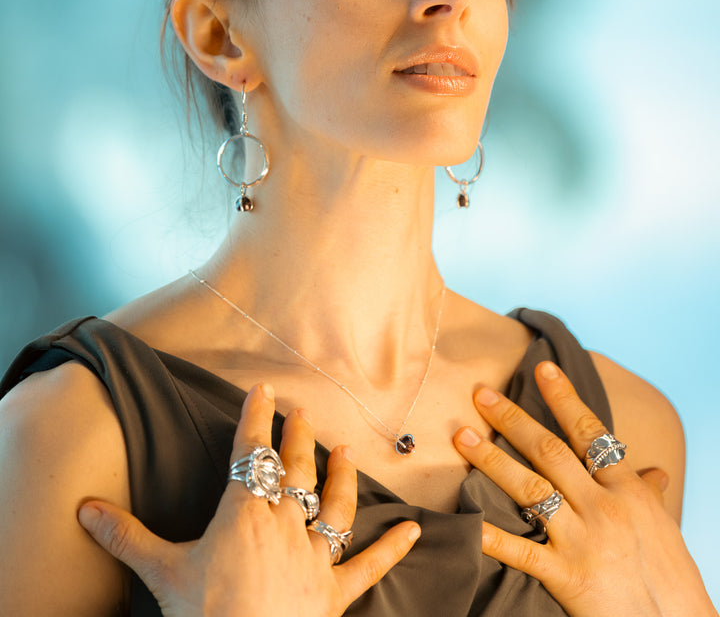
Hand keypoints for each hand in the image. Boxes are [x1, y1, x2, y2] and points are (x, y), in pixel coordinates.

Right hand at [78, 383, 419, 616]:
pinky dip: (391, 549)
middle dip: (298, 438)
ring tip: (347, 451)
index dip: (255, 418)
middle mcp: (285, 524)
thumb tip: (84, 509)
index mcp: (245, 512)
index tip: (262, 388)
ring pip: (333, 505)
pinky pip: (367, 567)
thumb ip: (126, 536)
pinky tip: (414, 532)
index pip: (251, 452)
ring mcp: (315, 558)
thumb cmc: (205, 614)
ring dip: (341, 476)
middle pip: (294, 470)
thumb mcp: (161, 572)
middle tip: (303, 412)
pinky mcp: (335, 594)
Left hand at [454, 362, 716, 616]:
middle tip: (481, 394)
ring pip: (530, 489)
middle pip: (550, 452)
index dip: (564, 398)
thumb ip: (649, 495)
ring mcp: (583, 540)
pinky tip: (466, 519)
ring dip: (492, 460)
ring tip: (463, 437)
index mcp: (627, 490)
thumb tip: (653, 472)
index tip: (541, 368)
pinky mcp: (566, 575)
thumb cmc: (671, 579)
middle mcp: (603, 507)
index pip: (590, 432)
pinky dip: (491, 535)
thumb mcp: (663, 527)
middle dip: (513, 420)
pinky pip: (521, 550)